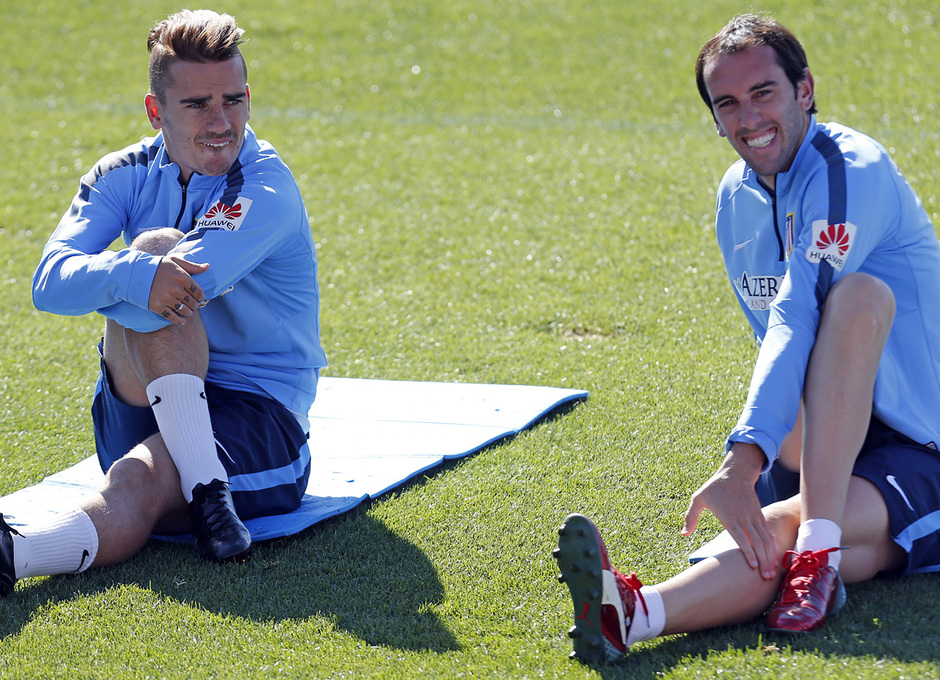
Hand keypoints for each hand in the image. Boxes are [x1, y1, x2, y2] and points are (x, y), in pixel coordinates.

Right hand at [148, 255, 208, 323]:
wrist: (135, 273)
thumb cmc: (157, 266)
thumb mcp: (174, 261)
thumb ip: (192, 266)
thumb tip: (207, 266)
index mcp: (182, 277)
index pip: (199, 292)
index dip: (201, 297)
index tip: (199, 298)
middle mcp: (176, 289)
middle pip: (193, 303)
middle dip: (195, 305)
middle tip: (193, 305)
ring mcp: (167, 299)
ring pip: (185, 311)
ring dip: (188, 313)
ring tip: (187, 311)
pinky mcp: (158, 307)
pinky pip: (172, 317)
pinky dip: (179, 321)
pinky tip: (182, 321)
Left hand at [682, 443, 779, 578]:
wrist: (735, 474)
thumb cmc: (714, 488)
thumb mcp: (698, 499)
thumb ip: (691, 517)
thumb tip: (684, 534)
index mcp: (729, 516)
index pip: (740, 537)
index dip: (748, 552)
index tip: (753, 566)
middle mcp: (744, 518)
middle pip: (756, 542)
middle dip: (762, 560)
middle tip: (765, 578)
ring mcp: (754, 517)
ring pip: (766, 539)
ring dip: (770, 556)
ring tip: (771, 574)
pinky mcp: (760, 515)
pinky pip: (769, 533)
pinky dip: (773, 546)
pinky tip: (775, 559)